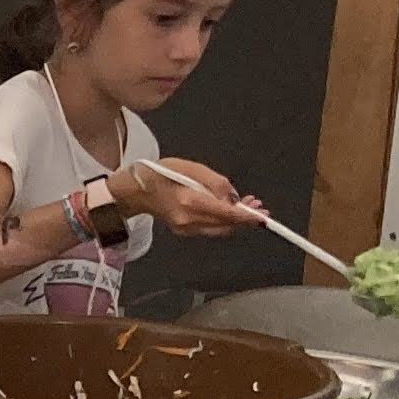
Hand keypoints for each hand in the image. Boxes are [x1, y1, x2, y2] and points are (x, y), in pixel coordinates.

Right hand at [120, 157, 252, 235]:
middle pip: (226, 225)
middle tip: (261, 208)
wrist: (135, 191)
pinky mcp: (185, 232)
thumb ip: (215, 182)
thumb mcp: (189, 167)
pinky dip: (225, 222)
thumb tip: (233, 197)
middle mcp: (188, 220)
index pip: (225, 213)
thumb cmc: (159, 174)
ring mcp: (186, 228)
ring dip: (237, 221)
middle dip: (246, 218)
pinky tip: (231, 211)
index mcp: (189, 201)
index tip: (263, 217)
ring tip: (250, 207)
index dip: (247, 216)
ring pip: (221, 229)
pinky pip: (212, 229)